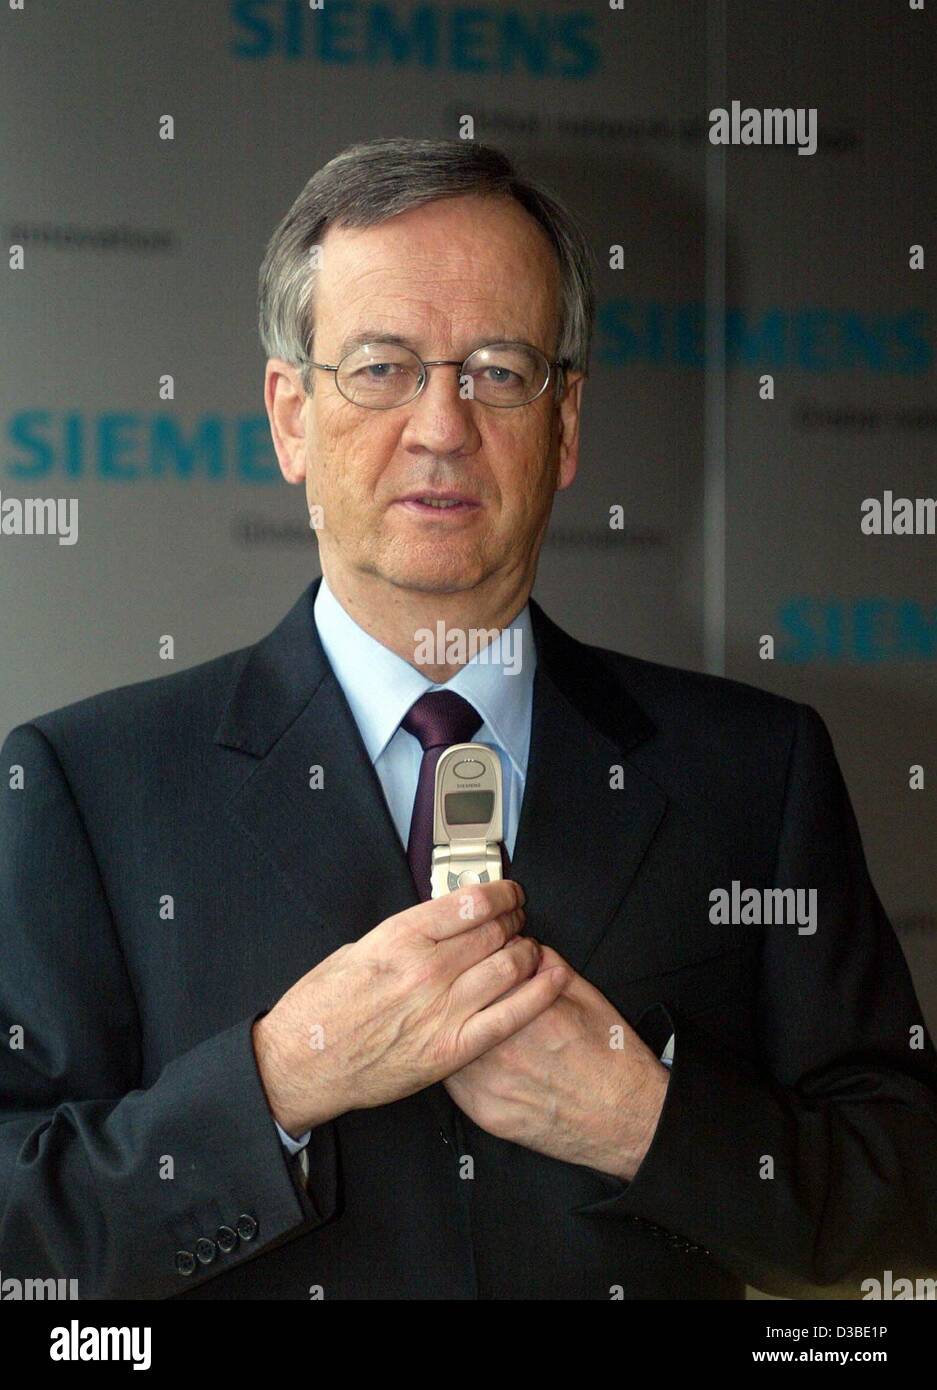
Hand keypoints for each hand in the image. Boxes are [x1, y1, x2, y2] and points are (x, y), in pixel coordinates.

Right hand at [251, 880, 567, 1137]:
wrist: (301, 1063)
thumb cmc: (321, 1008)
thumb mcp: (358, 949)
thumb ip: (405, 935)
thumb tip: (441, 922)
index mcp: (401, 937)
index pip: (471, 902)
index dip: (501, 893)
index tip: (509, 893)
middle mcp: (427, 969)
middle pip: (496, 931)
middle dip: (516, 920)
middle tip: (520, 921)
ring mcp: (442, 1010)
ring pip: (509, 966)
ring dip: (528, 952)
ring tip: (529, 950)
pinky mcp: (451, 1048)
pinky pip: (510, 1015)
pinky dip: (539, 994)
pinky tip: (553, 979)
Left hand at [443, 943, 668, 1181]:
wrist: (624, 1118)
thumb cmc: (611, 1056)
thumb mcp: (586, 995)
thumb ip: (548, 964)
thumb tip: (520, 944)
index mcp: (527, 1010)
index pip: (483, 972)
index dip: (485, 963)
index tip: (490, 963)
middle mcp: (502, 1046)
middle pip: (461, 1007)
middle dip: (466, 995)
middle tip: (478, 994)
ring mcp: (488, 1083)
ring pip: (450, 1042)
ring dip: (455, 1029)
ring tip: (470, 1025)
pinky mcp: (483, 1112)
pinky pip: (452, 1080)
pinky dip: (457, 1063)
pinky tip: (473, 1056)